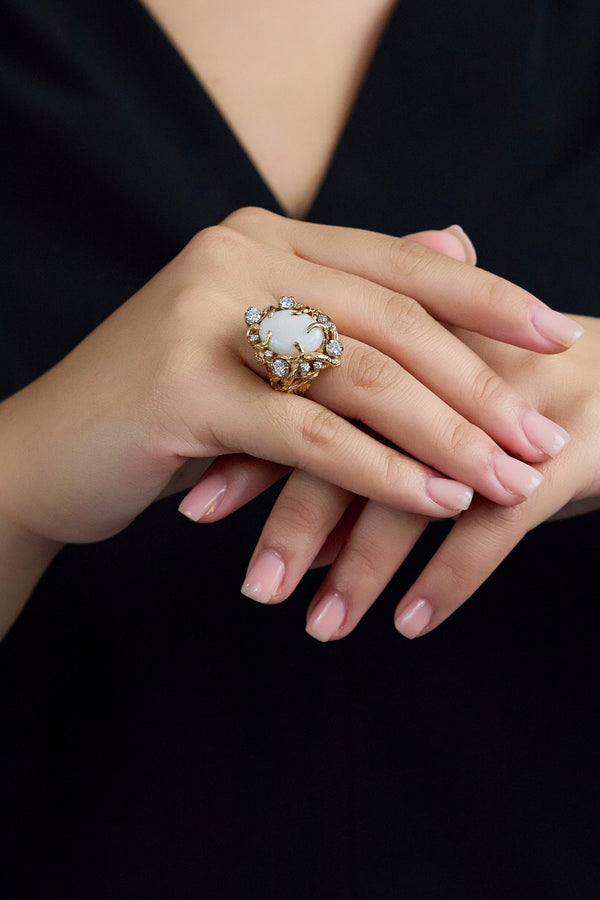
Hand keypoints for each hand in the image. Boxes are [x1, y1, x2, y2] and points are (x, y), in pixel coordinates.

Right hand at [0, 208, 579, 550]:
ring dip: (446, 436)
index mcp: (260, 241)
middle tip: (540, 436)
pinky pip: (310, 436)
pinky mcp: (183, 389)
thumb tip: (458, 243)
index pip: (397, 263)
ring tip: (506, 480)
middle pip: (391, 321)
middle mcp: (233, 260)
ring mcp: (204, 319)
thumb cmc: (163, 407)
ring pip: (360, 376)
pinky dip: (383, 471)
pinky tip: (438, 502)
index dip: (487, 297)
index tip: (557, 332)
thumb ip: (355, 295)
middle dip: (479, 385)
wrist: (46, 453)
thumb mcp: (262, 344)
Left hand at [199, 315, 597, 640]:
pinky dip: (452, 577)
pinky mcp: (567, 452)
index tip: (194, 504)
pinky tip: (412, 624)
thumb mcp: (439, 388)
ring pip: (416, 489)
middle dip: (293, 521)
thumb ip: (364, 432)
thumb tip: (301, 499)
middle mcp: (450, 359)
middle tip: (252, 587)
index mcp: (407, 333)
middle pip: (352, 440)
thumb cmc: (515, 391)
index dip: (248, 448)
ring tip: (319, 628)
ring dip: (363, 567)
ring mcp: (509, 404)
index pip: (307, 390)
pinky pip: (499, 524)